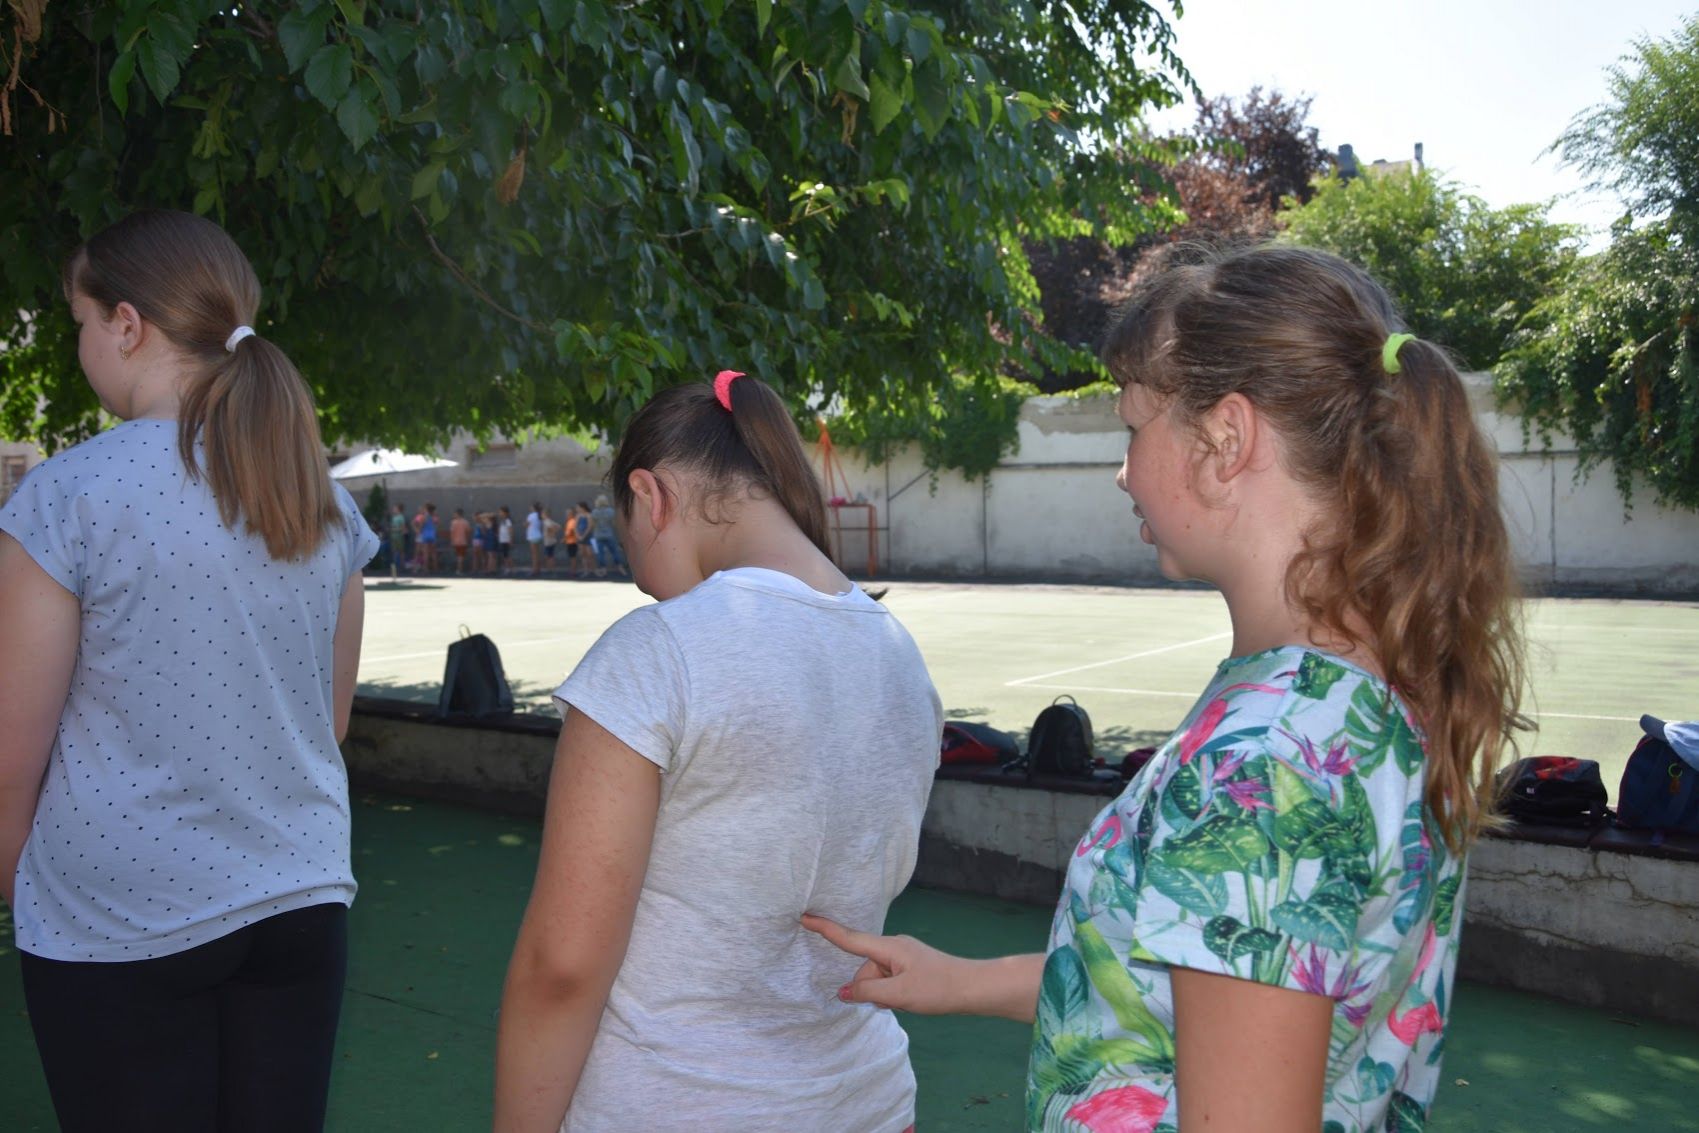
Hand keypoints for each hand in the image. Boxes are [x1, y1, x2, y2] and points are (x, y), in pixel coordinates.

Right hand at [801, 914, 973, 1014]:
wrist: (973, 987)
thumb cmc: (938, 988)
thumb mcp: (899, 994)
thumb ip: (868, 992)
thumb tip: (844, 992)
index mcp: (889, 947)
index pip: (850, 939)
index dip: (826, 930)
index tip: (804, 917)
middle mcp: (893, 946)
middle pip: (864, 968)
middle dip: (870, 988)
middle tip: (896, 1000)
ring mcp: (902, 955)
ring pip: (876, 977)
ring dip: (883, 993)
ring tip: (907, 1000)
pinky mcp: (910, 965)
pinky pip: (889, 979)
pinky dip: (891, 992)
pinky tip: (910, 999)